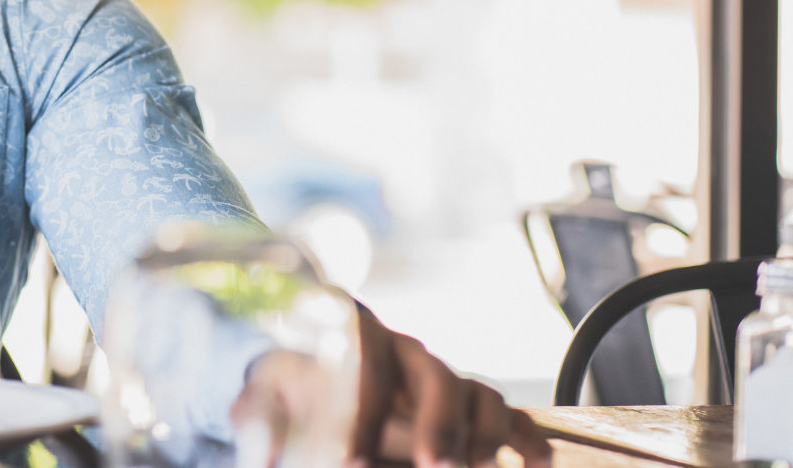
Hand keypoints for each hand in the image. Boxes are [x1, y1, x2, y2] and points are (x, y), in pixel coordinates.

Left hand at [231, 308, 551, 467]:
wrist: (314, 377)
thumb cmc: (291, 389)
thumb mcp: (265, 396)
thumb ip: (258, 418)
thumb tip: (261, 453)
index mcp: (354, 337)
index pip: (366, 359)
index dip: (363, 408)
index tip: (348, 458)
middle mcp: (405, 352)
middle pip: (435, 372)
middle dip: (437, 423)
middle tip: (432, 465)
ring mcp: (439, 378)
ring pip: (476, 391)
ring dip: (479, 434)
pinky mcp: (464, 409)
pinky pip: (506, 415)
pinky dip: (524, 440)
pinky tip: (534, 465)